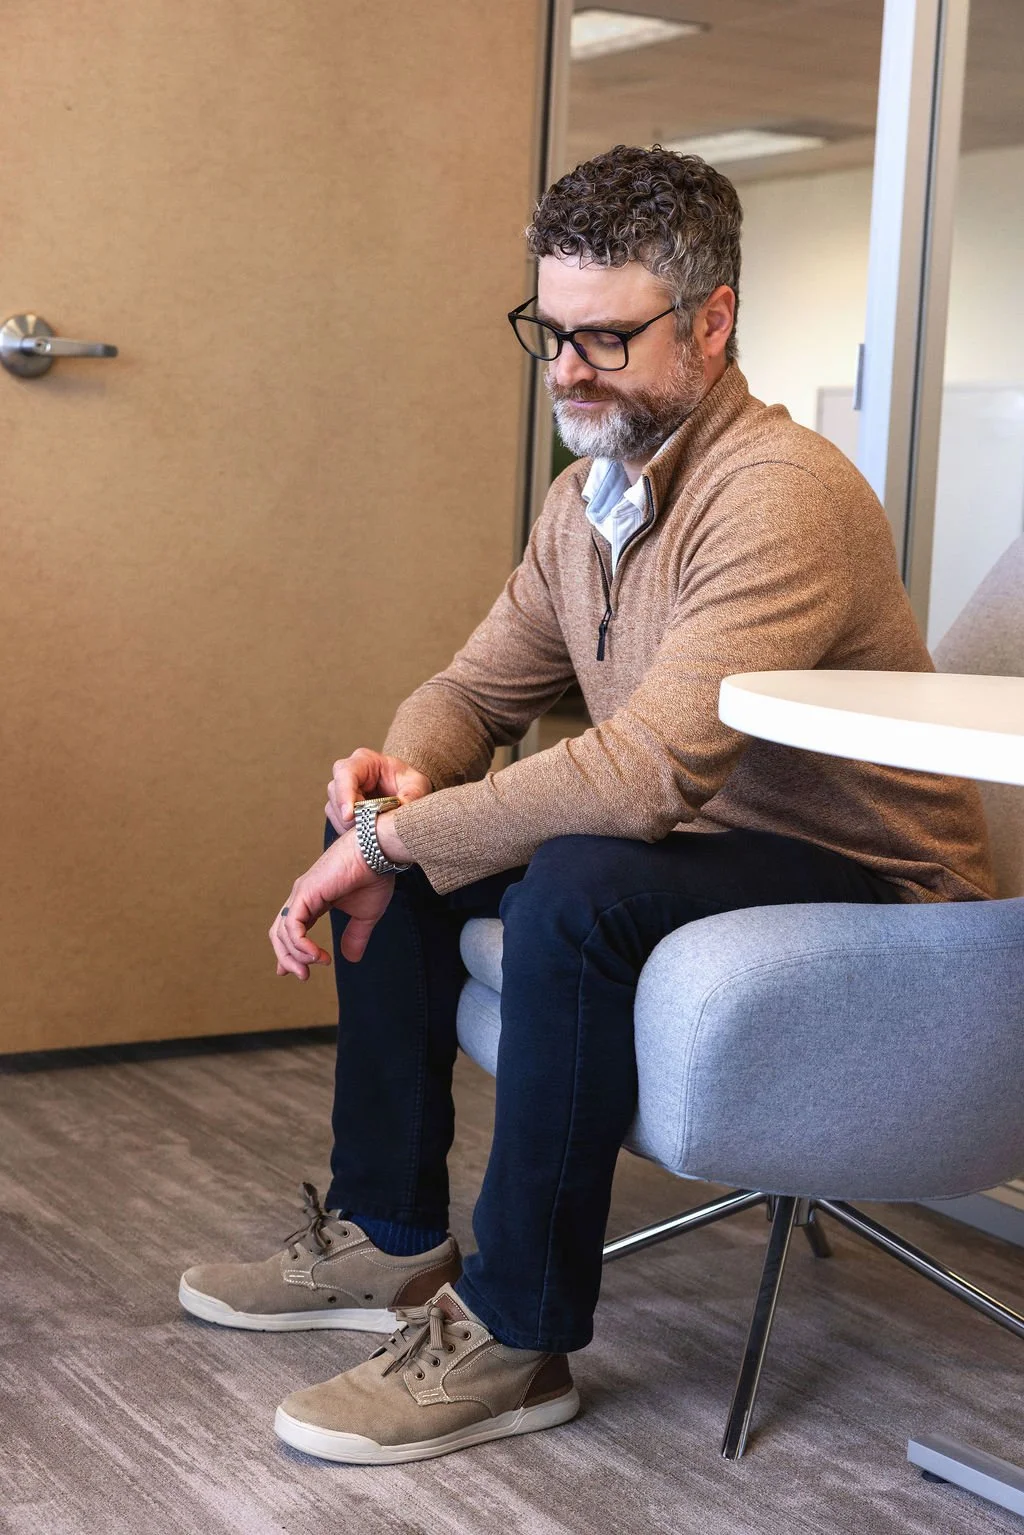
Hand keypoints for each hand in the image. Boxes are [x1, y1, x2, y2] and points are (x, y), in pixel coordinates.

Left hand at [269, 829, 394, 977]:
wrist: (378, 853)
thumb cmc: (374, 876)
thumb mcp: (365, 915)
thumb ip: (355, 936)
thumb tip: (350, 959)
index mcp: (314, 900)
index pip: (292, 929)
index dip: (289, 952)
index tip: (293, 972)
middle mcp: (302, 897)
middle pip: (280, 933)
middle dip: (287, 958)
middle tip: (302, 977)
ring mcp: (301, 894)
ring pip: (283, 933)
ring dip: (296, 956)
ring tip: (316, 965)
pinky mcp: (304, 893)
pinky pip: (292, 927)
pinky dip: (300, 945)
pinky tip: (316, 956)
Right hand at [326, 749, 431, 833]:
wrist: (407, 792)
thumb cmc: (410, 783)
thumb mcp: (417, 786)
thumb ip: (410, 797)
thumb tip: (398, 813)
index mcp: (365, 760)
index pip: (346, 773)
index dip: (345, 794)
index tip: (350, 815)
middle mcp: (348, 772)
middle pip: (336, 793)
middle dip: (350, 814)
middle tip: (368, 827)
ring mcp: (341, 790)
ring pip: (334, 810)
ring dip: (351, 824)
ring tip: (374, 828)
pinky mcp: (339, 807)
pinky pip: (337, 821)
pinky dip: (350, 830)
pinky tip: (368, 830)